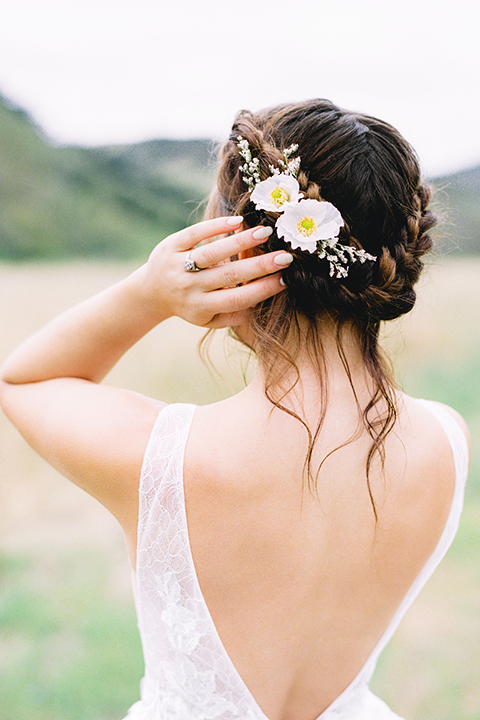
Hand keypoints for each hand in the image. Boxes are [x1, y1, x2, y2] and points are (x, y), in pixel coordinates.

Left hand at [139, 216, 292, 327]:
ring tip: (265, 232)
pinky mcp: (170, 246)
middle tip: (285, 256)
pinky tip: (238, 221)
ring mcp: (178, 266)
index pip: (237, 299)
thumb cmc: (190, 305)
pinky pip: (195, 234)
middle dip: (260, 265)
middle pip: (229, 276)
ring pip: (212, 253)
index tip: (285, 279)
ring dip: (240, 242)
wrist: (151, 292)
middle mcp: (189, 288)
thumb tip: (262, 304)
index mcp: (201, 307)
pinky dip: (216, 227)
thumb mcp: (209, 319)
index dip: (262, 290)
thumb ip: (234, 316)